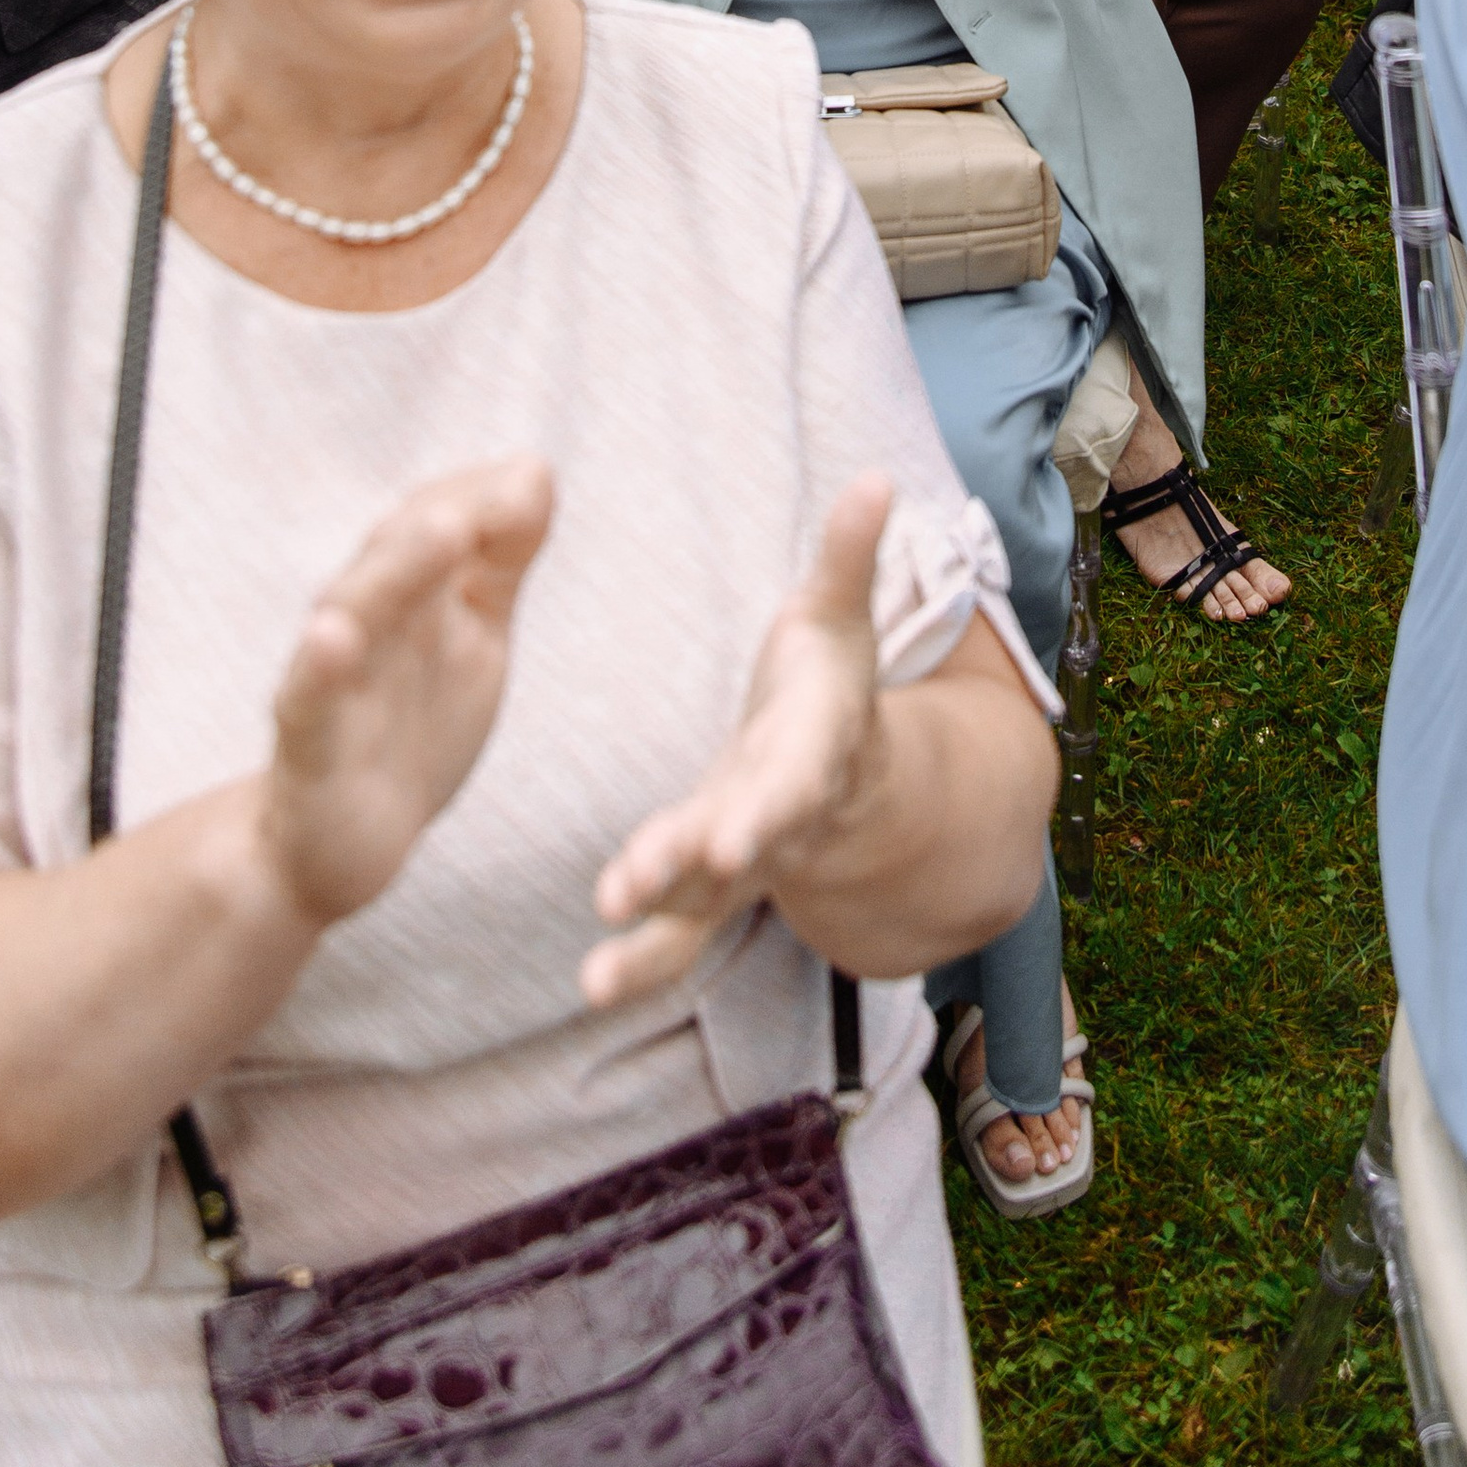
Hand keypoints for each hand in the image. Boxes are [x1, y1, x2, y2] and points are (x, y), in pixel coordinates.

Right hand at [258, 459, 554, 929]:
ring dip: (398, 568)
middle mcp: (367, 619)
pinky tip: (332, 637)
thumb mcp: (475, 635)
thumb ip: (501, 559)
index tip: (531, 479)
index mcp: (410, 590)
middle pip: (398, 551)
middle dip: (448, 515)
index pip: (437, 516)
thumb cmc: (414, 724)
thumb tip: (535, 468)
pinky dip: (320, 664)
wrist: (340, 845)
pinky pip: (309, 697)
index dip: (481, 495)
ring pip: (357, 609)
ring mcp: (333, 679)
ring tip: (442, 530)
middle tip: (504, 493)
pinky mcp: (308, 744)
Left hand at [583, 478, 889, 1006]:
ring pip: (699, 911)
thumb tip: (877, 477)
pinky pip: (675, 939)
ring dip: (650, 944)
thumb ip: (851, 557)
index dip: (763, 809)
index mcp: (812, 748)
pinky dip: (636, 966)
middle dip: (686, 867)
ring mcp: (741, 864)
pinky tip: (590, 989)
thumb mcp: (842, 618)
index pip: (789, 782)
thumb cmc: (832, 684)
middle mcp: (777, 817)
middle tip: (632, 888)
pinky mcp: (706, 891)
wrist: (849, 777)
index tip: (730, 836)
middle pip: (735, 849)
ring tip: (594, 982)